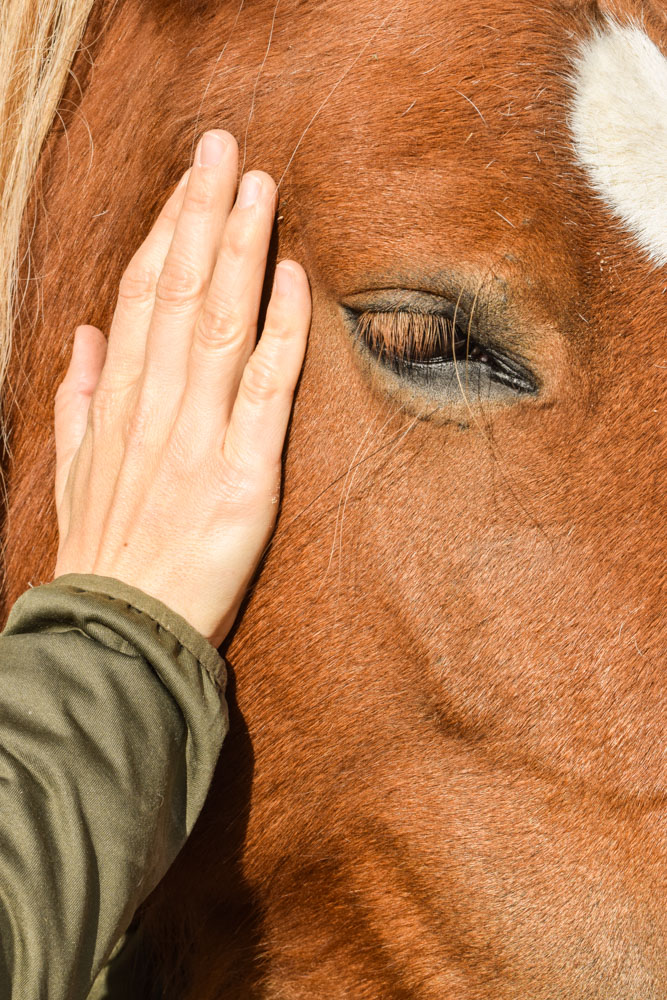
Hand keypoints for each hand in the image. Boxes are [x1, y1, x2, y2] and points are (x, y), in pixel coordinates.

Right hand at [53, 129, 310, 648]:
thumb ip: (77, 400)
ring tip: (255, 185)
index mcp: (118, 404)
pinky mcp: (241, 478)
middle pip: (175, 292)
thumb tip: (85, 337)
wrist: (116, 634)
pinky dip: (280, 334)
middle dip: (198, 214)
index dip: (165, 232)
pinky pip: (264, 393)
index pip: (140, 298)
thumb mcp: (72, 473)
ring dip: (236, 251)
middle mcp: (154, 408)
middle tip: (222, 146)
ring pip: (216, 326)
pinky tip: (292, 280)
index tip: (189, 181)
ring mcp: (197, 439)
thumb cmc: (101, 553)